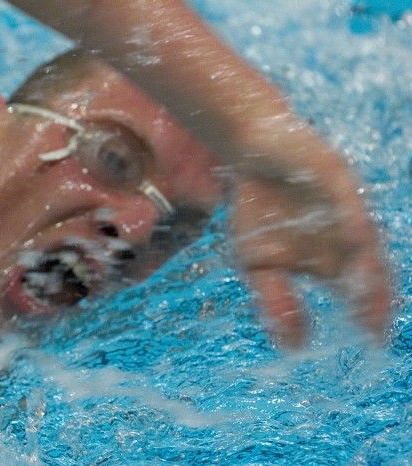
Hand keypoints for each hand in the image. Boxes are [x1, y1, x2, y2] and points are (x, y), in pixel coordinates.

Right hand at [231, 167, 389, 346]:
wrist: (250, 154)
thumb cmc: (256, 210)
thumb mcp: (258, 264)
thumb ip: (275, 300)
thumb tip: (292, 346)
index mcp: (331, 260)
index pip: (357, 292)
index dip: (367, 314)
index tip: (371, 341)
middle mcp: (346, 237)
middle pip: (370, 270)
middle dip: (376, 297)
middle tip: (376, 325)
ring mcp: (344, 207)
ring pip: (366, 240)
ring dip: (370, 266)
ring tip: (370, 292)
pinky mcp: (336, 177)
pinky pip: (348, 200)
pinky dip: (352, 218)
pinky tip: (354, 238)